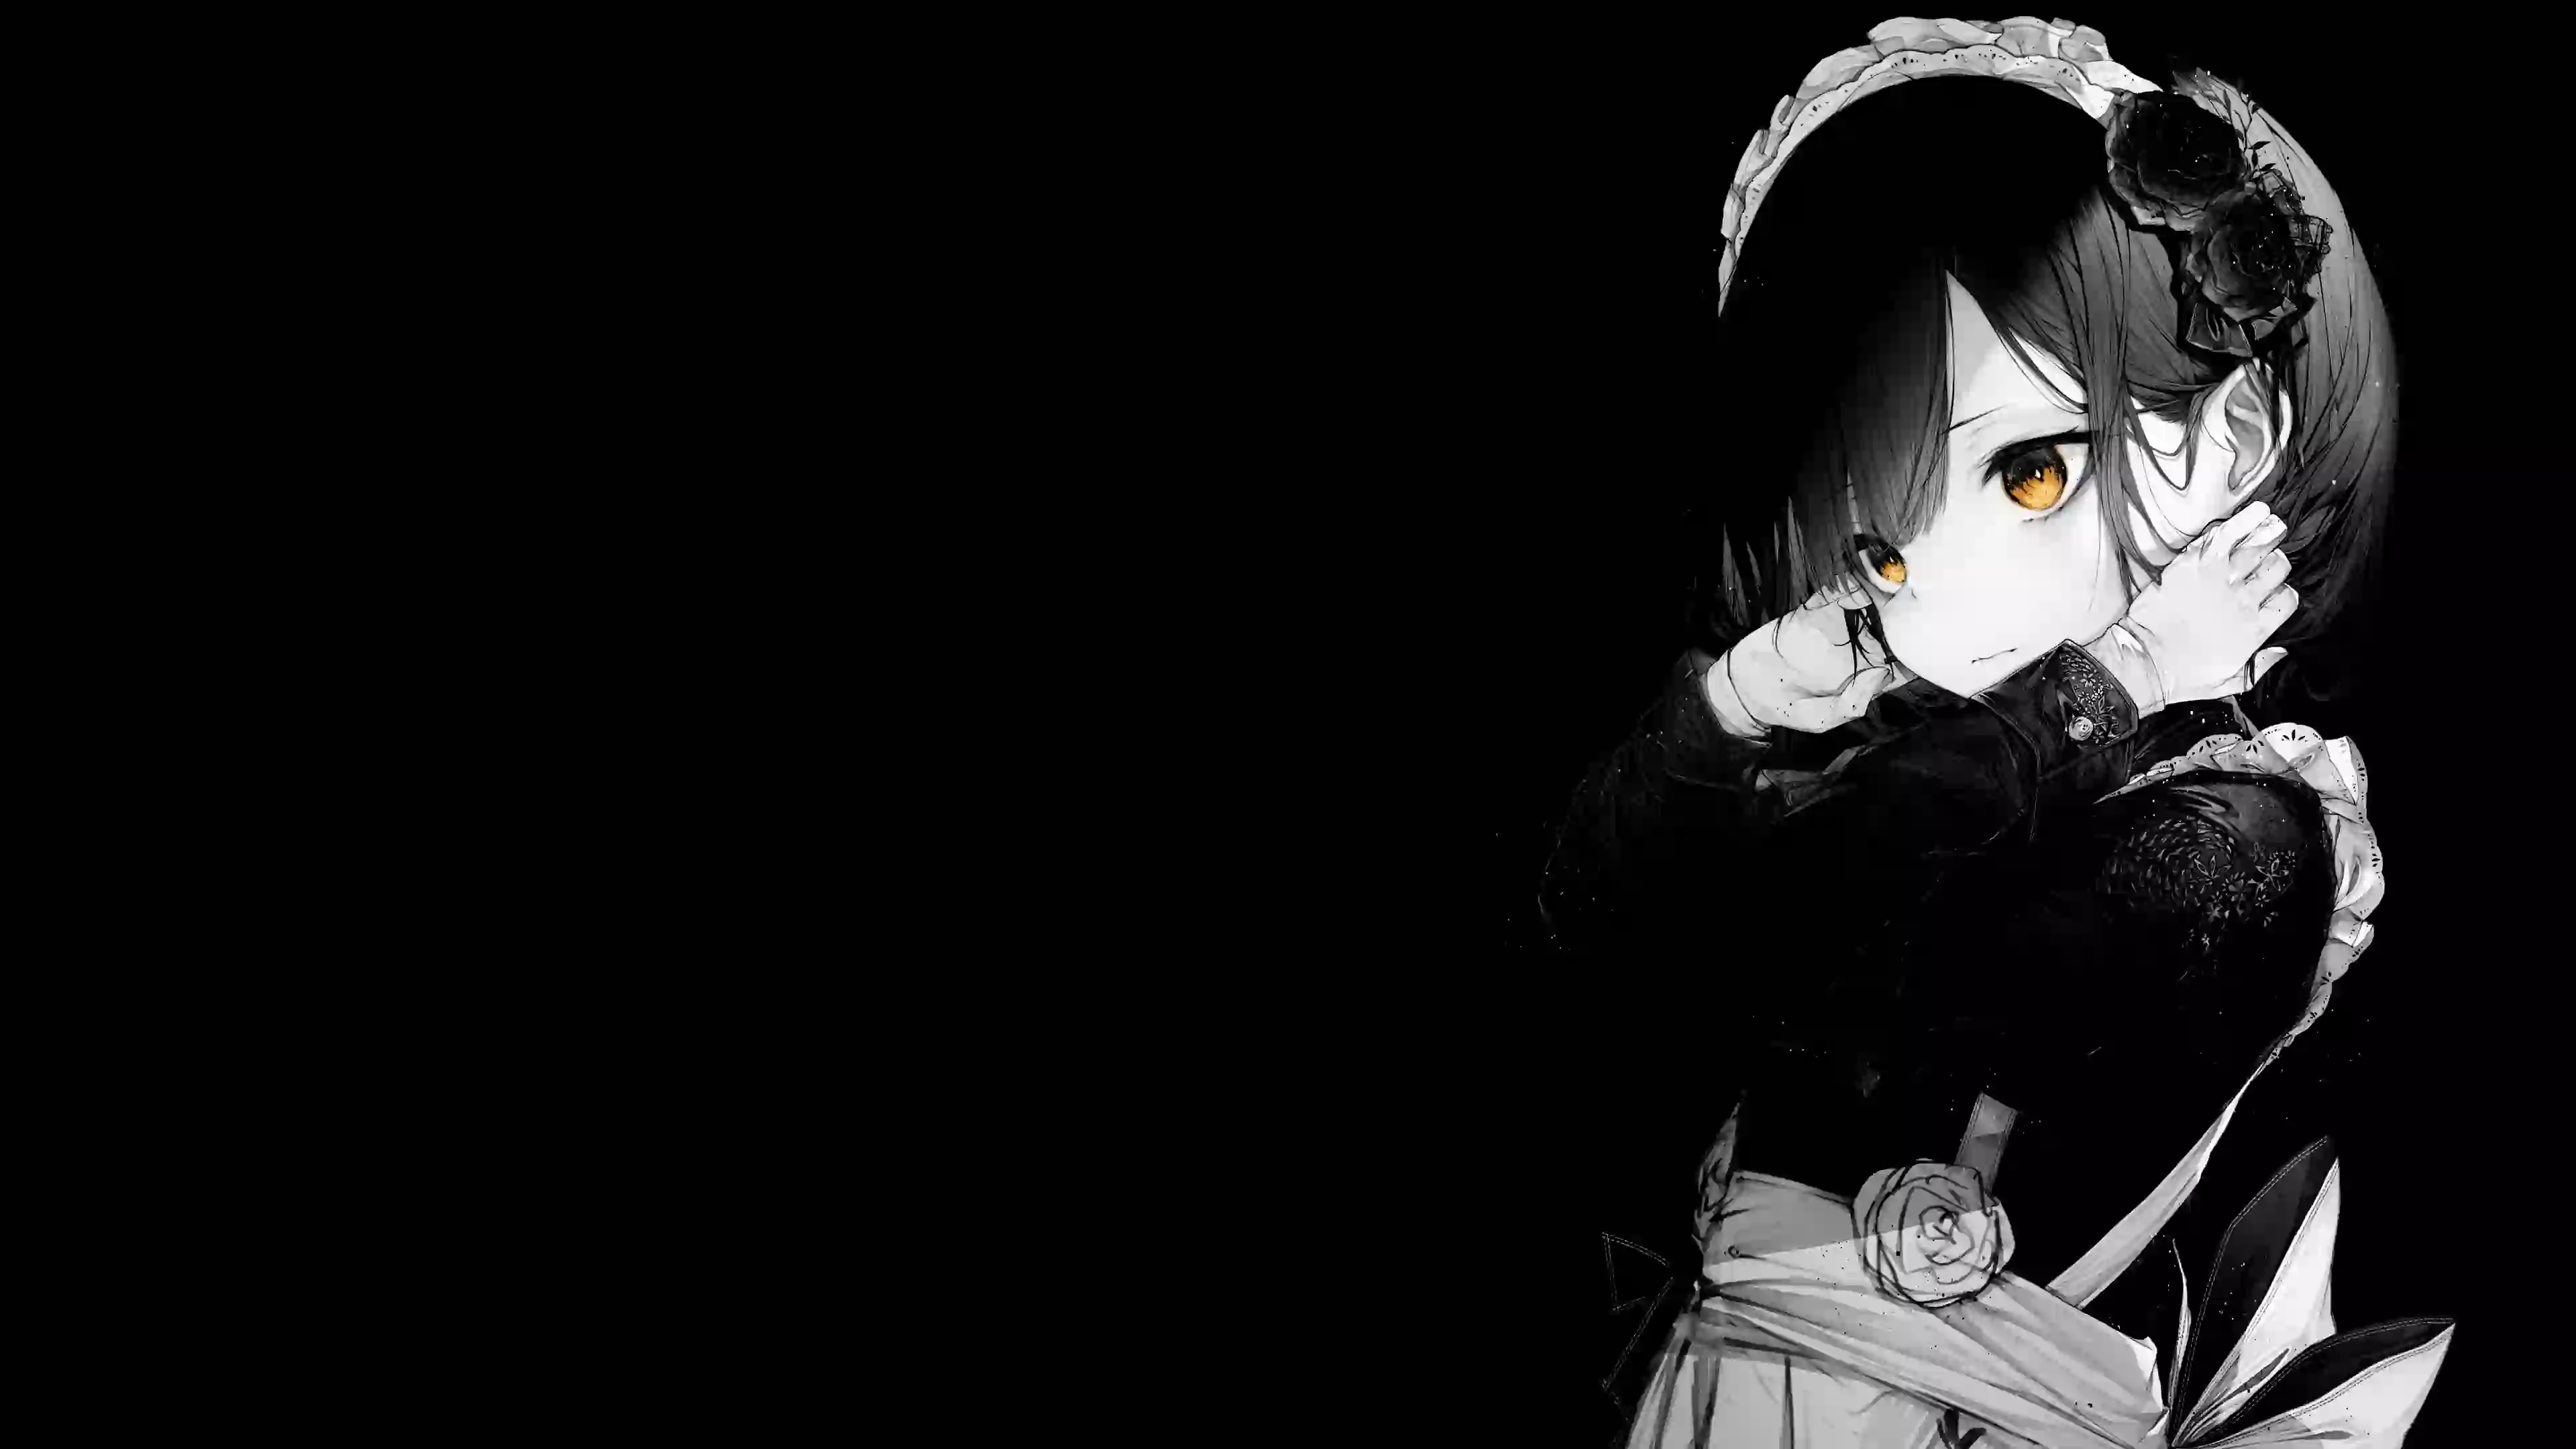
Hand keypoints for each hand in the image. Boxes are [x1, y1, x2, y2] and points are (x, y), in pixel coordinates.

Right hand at [1710, 579, 1913, 735]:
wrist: (1745, 687)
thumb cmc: (1787, 708)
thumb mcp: (1822, 719)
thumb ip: (1852, 703)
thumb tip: (1882, 672)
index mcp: (1869, 673)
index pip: (1905, 658)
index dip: (1921, 646)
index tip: (1935, 632)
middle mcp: (1860, 647)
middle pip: (1893, 624)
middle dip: (1908, 608)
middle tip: (1923, 593)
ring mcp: (1839, 626)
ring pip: (1870, 603)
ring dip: (1885, 587)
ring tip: (1901, 572)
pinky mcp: (1816, 611)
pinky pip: (1838, 592)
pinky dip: (1853, 578)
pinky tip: (1868, 566)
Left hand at [2117, 499, 2297, 706]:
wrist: (2143, 662)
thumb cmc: (2182, 676)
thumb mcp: (2231, 682)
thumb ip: (2261, 665)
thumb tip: (2282, 651)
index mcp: (2256, 629)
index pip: (2287, 598)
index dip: (2282, 591)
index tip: (2272, 590)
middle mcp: (2244, 601)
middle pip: (2276, 567)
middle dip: (2275, 559)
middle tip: (2269, 553)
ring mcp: (2219, 581)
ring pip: (2258, 547)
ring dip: (2269, 533)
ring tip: (2272, 523)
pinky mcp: (2194, 565)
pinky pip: (2225, 536)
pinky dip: (2244, 521)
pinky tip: (2257, 511)